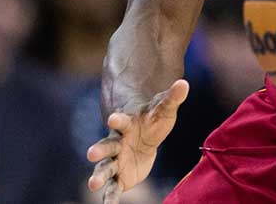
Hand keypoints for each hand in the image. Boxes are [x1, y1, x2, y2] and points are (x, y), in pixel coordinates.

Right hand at [87, 80, 189, 203]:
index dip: (118, 119)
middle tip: (91, 153)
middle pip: (106, 146)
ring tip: (93, 184)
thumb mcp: (164, 108)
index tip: (113, 117)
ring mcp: (115, 161)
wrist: (144, 134)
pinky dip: (109, 198)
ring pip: (104, 168)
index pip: (120, 120)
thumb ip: (172, 97)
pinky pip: (112, 188)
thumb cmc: (153, 119)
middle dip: (99, 150)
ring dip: (98, 175)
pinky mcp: (119, 177)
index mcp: (126, 124)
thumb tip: (184, 83)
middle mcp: (116, 143)